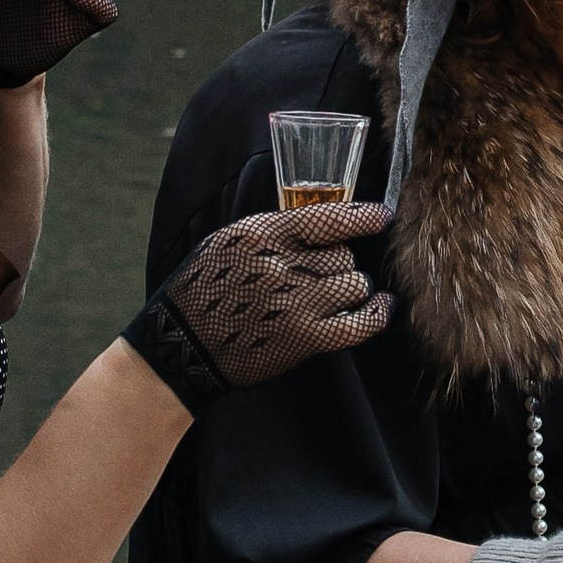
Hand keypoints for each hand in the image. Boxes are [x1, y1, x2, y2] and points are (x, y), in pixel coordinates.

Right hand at [159, 203, 390, 389]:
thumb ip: (272, 232)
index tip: (380, 217)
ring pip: (354, 284)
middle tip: (315, 278)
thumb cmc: (201, 292)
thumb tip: (320, 224)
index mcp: (261, 234)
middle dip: (336, 264)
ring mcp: (296, 303)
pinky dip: (376, 315)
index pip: (326, 218)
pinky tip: (381, 307)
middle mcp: (282, 265)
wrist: (180, 346)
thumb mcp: (227, 243)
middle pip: (343, 254)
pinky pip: (361, 323)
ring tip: (327, 299)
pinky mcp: (305, 339)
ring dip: (348, 290)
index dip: (361, 217)